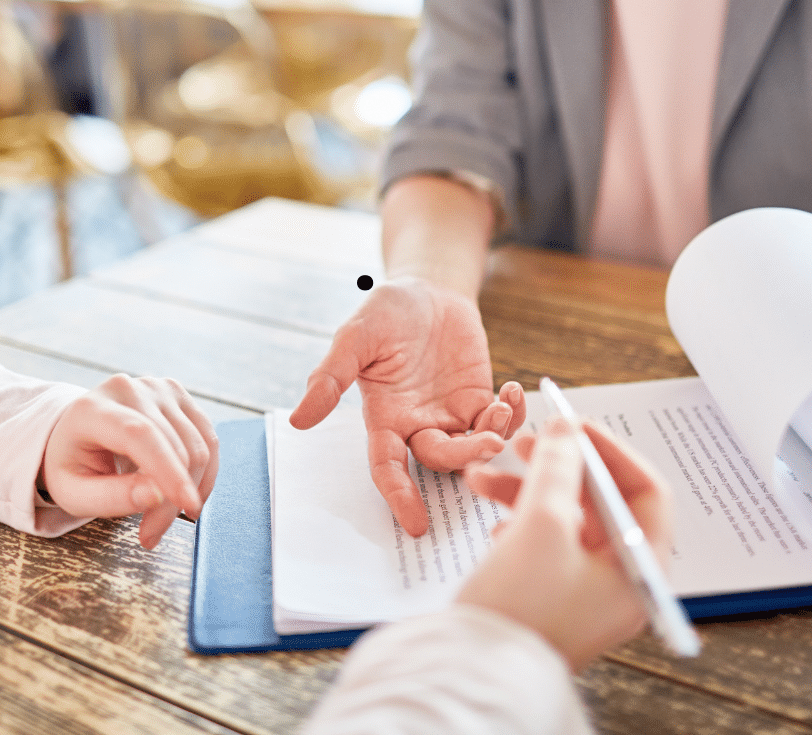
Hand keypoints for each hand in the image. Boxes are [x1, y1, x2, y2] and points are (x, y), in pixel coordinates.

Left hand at [41, 375, 218, 548]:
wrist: (77, 433)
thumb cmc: (73, 466)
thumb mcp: (74, 493)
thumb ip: (110, 497)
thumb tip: (155, 496)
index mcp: (92, 409)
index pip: (141, 434)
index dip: (168, 471)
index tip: (188, 506)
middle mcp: (129, 390)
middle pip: (174, 446)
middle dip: (172, 500)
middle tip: (151, 535)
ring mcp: (158, 388)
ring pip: (198, 446)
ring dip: (189, 491)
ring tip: (160, 518)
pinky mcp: (179, 396)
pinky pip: (208, 440)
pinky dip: (203, 475)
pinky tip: (183, 495)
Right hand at [290, 277, 525, 536]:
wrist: (427, 288)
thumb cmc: (386, 311)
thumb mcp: (354, 337)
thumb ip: (330, 378)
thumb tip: (298, 419)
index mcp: (384, 417)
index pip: (389, 468)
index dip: (400, 495)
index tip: (416, 523)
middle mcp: (417, 424)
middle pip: (440, 461)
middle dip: (466, 458)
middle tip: (490, 441)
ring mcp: (451, 414)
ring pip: (473, 448)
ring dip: (494, 437)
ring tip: (502, 407)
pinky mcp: (479, 399)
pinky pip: (499, 422)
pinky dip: (512, 415)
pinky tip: (513, 391)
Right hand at [460, 418, 673, 670]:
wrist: (472, 674)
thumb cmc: (519, 610)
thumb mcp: (542, 524)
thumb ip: (557, 468)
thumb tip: (565, 430)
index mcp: (638, 571)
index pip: (644, 492)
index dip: (608, 451)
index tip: (571, 425)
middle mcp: (620, 583)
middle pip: (601, 504)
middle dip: (559, 468)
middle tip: (524, 443)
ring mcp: (585, 594)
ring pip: (565, 521)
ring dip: (527, 491)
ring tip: (483, 478)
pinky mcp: (551, 599)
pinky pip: (544, 545)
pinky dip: (519, 522)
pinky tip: (494, 522)